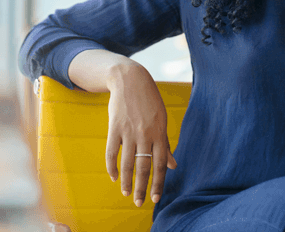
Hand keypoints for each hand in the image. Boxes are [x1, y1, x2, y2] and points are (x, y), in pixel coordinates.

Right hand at [103, 62, 177, 206]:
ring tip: (125, 192)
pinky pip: (111, 151)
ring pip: (127, 162)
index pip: (160, 165)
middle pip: (143, 167)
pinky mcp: (114, 127)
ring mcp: (129, 131)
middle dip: (141, 188)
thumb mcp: (162, 121)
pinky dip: (111, 165)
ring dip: (126, 181)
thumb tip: (173, 166)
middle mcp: (145, 135)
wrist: (130, 80)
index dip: (158, 183)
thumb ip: (165, 145)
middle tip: (138, 203)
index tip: (155, 199)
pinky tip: (113, 176)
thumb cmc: (150, 102)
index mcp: (159, 134)